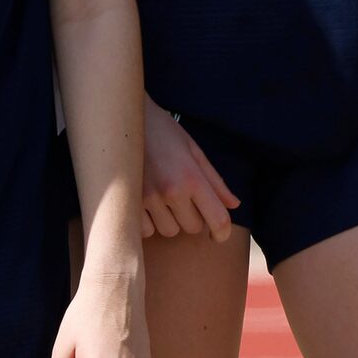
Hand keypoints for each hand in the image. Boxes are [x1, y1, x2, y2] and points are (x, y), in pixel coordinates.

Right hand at [140, 99, 239, 238]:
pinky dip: (150, 223)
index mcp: (192, 177)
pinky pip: (145, 231)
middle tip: (186, 199)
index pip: (217, 219)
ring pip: (169, 231)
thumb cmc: (164, 133)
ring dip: (172, 221)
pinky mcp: (126, 203)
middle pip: (193, 227)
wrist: (124, 121)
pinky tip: (148, 205)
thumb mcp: (194, 151)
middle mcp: (171, 191)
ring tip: (165, 199)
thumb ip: (215, 181)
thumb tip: (234, 205)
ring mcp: (146, 199)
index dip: (222, 233)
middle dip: (194, 218)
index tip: (219, 236)